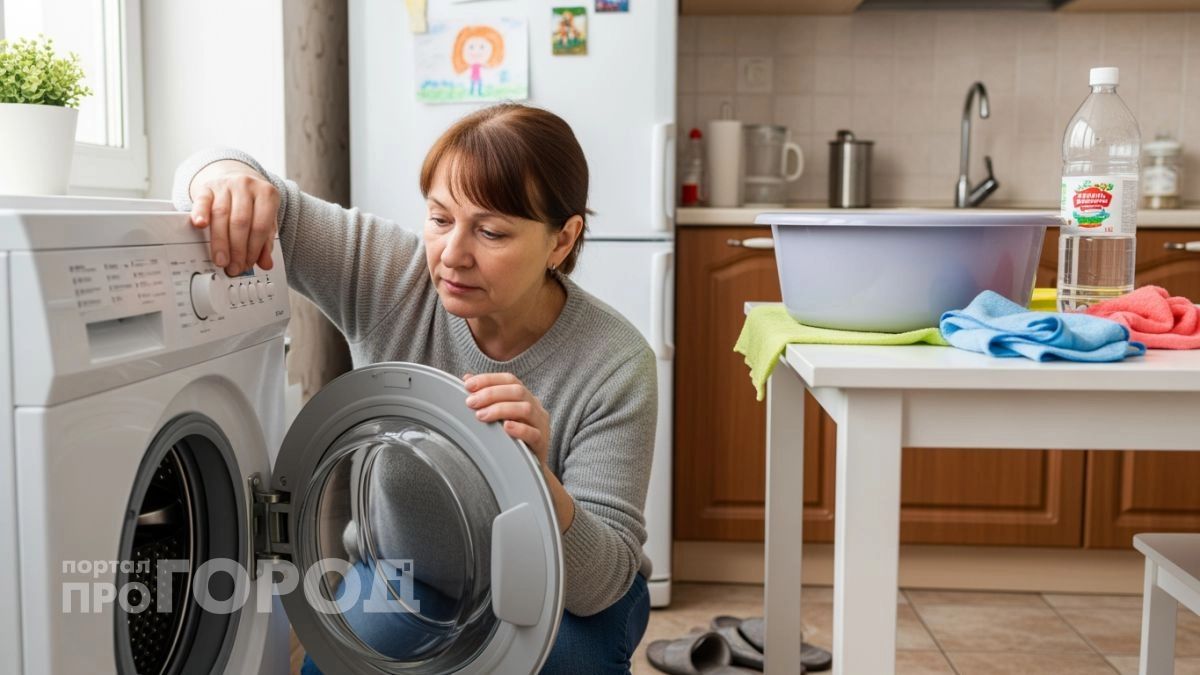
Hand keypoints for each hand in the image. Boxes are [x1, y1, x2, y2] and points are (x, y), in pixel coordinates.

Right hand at [188, 160, 278, 275]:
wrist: (237, 177)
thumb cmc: (253, 203)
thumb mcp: (266, 218)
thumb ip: (267, 241)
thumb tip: (266, 264)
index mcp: (267, 194)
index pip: (261, 226)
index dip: (254, 249)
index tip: (247, 264)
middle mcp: (247, 186)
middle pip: (241, 222)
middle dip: (237, 249)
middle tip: (233, 267)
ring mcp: (226, 184)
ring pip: (221, 215)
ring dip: (220, 242)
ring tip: (221, 260)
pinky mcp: (207, 187)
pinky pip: (202, 201)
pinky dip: (200, 213)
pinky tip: (200, 226)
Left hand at [463, 373, 550, 463]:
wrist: (527, 467)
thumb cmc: (511, 438)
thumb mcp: (499, 415)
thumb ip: (485, 397)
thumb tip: (467, 379)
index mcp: (524, 397)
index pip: (509, 380)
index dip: (488, 379)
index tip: (468, 385)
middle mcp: (535, 407)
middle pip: (517, 391)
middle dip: (491, 394)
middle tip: (471, 402)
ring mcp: (540, 424)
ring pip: (526, 409)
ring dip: (501, 409)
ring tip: (481, 416)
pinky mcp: (542, 443)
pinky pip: (533, 433)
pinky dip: (519, 429)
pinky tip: (505, 428)